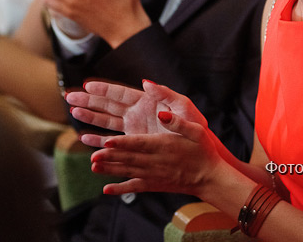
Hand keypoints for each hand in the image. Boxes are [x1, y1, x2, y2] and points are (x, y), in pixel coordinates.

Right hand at [67, 79, 208, 142]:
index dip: (103, 90)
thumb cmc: (194, 125)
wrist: (199, 148)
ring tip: (72, 112)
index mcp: (147, 101)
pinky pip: (113, 140)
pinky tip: (85, 137)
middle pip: (107, 105)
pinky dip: (98, 138)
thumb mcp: (183, 106)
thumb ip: (165, 94)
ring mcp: (134, 127)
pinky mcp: (134, 142)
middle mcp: (137, 113)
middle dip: (88, 100)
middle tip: (68, 97)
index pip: (120, 94)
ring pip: (106, 121)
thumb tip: (146, 82)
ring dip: (89, 117)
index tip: (86, 85)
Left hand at [85, 104, 223, 196]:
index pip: (139, 143)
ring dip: (110, 170)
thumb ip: (177, 121)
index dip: (123, 143)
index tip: (107, 141)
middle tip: (93, 156)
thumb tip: (161, 112)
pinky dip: (120, 189)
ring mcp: (153, 174)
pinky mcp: (154, 184)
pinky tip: (106, 190)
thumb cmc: (203, 150)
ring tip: (93, 167)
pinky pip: (134, 187)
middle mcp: (155, 161)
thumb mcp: (196, 130)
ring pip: (128, 171)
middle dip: (110, 157)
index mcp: (163, 145)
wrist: (209, 177)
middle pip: (129, 159)